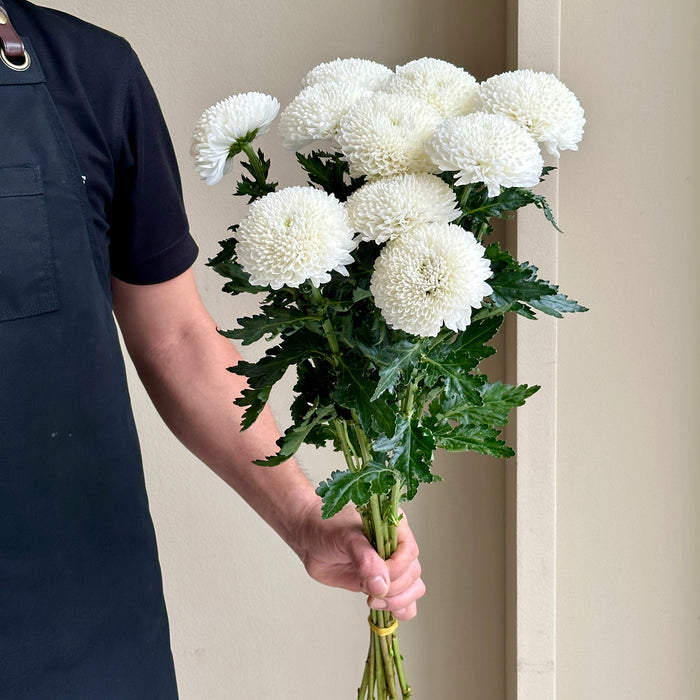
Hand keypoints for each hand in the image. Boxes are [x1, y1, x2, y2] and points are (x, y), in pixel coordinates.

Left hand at [294, 503, 424, 620]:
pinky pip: (403, 602)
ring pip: (413, 589)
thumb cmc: (326, 528)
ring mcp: (390, 567)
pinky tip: (382, 608)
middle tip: (369, 592)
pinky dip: (399, 609)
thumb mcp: (344, 537)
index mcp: (393, 527)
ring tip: (373, 600)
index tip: (377, 578)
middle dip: (394, 589)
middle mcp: (396, 547)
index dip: (397, 569)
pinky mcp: (381, 584)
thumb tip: (381, 584)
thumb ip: (364, 559)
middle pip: (413, 574)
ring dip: (398, 601)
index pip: (409, 552)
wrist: (310, 538)